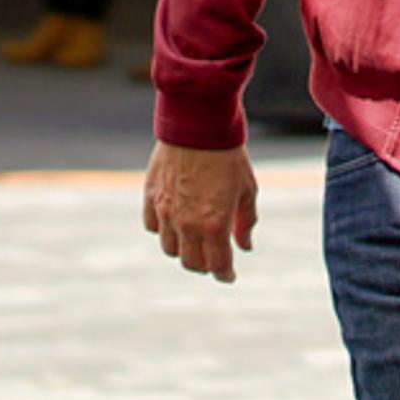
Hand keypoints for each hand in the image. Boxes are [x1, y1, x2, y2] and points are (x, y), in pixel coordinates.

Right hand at [143, 140, 259, 281]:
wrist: (199, 124)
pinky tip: (175, 221)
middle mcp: (187, 223)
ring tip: (195, 240)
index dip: (225, 275)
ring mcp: (166, 211)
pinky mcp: (151, 196)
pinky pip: (152, 226)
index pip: (218, 265)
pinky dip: (163, 229)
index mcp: (215, 224)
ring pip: (170, 248)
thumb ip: (245, 223)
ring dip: (184, 249)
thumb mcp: (248, 191)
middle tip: (214, 258)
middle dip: (205, 265)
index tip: (229, 275)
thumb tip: (245, 246)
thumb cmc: (229, 156)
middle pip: (191, 263)